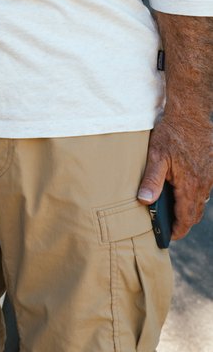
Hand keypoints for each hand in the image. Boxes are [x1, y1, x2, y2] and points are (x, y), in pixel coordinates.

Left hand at [137, 110, 212, 239]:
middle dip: (184, 222)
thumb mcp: (156, 156)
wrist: (191, 114)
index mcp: (190, 185)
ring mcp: (210, 176)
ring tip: (176, 211)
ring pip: (201, 200)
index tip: (170, 237)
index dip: (178, 230)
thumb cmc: (171, 134)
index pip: (186, 217)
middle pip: (195, 212)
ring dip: (190, 208)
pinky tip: (185, 190)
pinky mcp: (211, 167)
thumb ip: (151, 180)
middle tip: (171, 227)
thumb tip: (145, 201)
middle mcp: (203, 184)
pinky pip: (205, 187)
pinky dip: (196, 194)